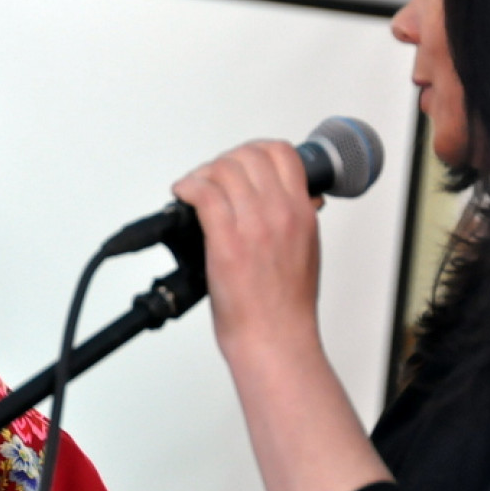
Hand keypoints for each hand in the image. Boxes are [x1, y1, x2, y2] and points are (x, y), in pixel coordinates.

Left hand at [173, 140, 324, 367]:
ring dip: (202, 174)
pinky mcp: (227, 241)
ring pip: (223, 169)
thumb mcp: (306, 252)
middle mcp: (280, 213)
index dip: (255, 150)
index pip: (282, 154)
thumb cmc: (286, 308)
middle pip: (248, 156)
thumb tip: (298, 201)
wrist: (275, 340)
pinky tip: (182, 195)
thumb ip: (299, 220)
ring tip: (193, 188)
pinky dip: (188, 187)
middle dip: (224, 161)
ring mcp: (254, 225)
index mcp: (302, 213)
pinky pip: (204, 194)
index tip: (240, 162)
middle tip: (211, 177)